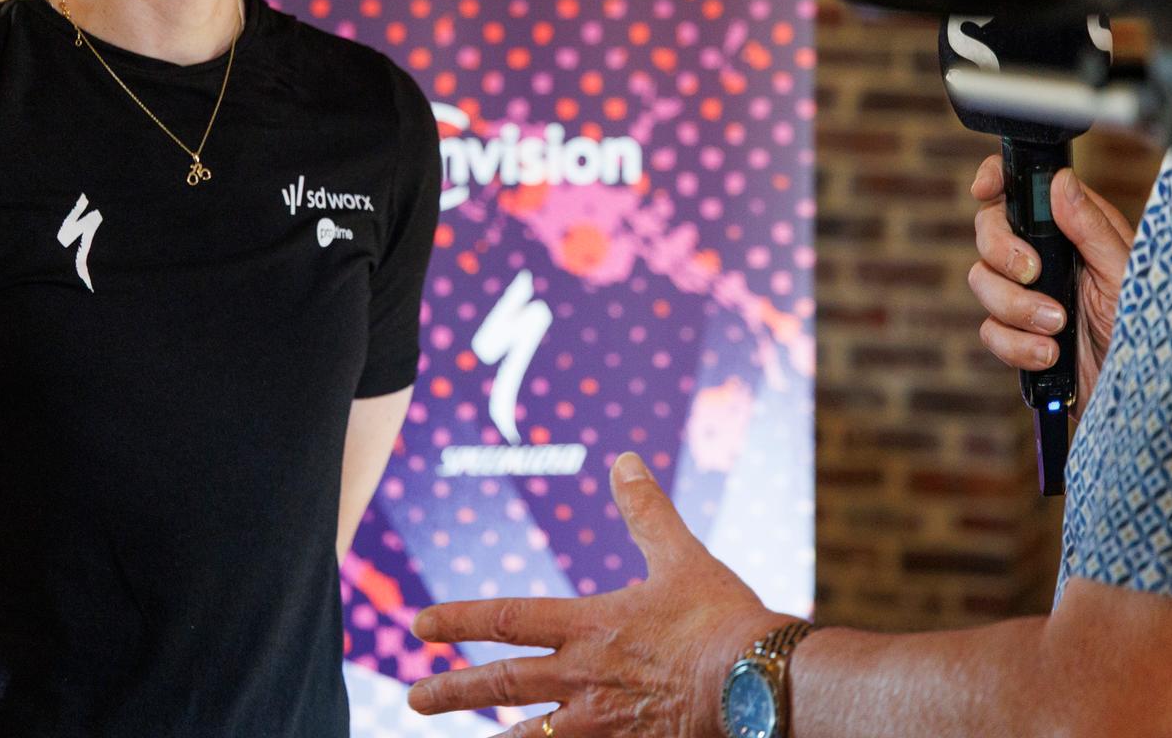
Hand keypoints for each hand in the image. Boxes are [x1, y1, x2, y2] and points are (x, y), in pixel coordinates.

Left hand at [407, 453, 791, 737]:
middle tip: (413, 697)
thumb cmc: (720, 618)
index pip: (507, 619)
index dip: (460, 620)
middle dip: (454, 690)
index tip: (420, 626)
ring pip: (531, 737)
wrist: (758, 684)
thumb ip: (646, 512)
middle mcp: (583, 678)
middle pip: (503, 684)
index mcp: (589, 626)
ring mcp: (602, 723)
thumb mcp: (681, 555)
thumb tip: (623, 460)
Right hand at [968, 157, 1134, 416]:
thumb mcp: (1125, 274)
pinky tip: (1048, 354)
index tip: (984, 190)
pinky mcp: (1017, 335)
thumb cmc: (1148, 333)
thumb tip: (1061, 181)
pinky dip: (1015, 344)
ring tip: (1056, 325)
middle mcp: (1046, 257)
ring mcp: (1027, 296)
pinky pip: (989, 330)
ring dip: (1016, 306)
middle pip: (989, 231)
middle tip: (1032, 271)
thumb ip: (1091, 227)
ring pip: (982, 281)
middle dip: (1003, 252)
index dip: (996, 181)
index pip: (1023, 191)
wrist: (1139, 400)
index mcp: (1074, 231)